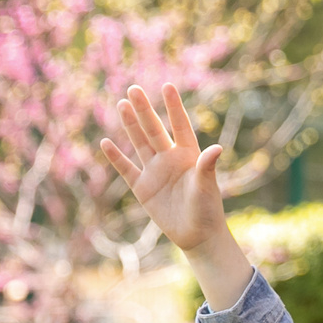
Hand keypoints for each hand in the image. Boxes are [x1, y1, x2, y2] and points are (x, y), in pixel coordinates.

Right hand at [104, 83, 227, 251]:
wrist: (197, 235)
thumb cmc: (207, 209)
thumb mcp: (207, 186)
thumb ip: (207, 166)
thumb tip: (217, 148)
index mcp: (188, 155)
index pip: (180, 126)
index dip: (174, 107)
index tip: (167, 87)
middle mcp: (170, 159)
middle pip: (154, 130)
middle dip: (144, 110)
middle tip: (133, 89)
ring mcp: (155, 172)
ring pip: (139, 143)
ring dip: (130, 125)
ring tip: (122, 104)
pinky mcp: (143, 188)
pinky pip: (127, 169)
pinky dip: (116, 158)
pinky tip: (106, 142)